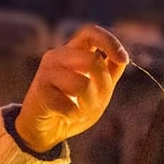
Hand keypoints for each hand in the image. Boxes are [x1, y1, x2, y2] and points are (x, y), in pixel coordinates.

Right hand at [15, 24, 128, 152]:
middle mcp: (58, 56)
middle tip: (97, 102)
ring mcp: (46, 71)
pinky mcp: (39, 90)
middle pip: (93, 60)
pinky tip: (65, 117)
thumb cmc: (72, 108)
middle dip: (103, 86)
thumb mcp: (97, 90)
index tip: (123, 59)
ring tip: (80, 111)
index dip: (109, 42)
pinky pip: (69, 105)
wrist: (45, 130)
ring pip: (82, 84)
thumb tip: (123, 58)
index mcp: (72, 52)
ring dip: (89, 105)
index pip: (90, 33)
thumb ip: (109, 73)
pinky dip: (74, 116)